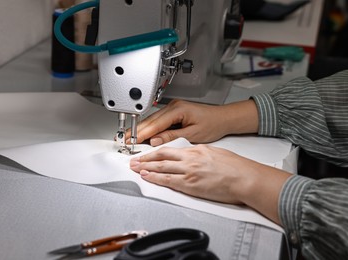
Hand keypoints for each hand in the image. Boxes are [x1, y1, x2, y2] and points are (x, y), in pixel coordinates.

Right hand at [127, 99, 258, 145]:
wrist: (223, 118)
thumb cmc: (213, 124)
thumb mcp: (193, 133)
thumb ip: (172, 136)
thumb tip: (155, 141)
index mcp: (178, 110)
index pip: (155, 124)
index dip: (142, 133)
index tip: (132, 140)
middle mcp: (173, 106)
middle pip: (150, 120)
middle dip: (136, 130)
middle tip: (124, 139)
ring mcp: (173, 108)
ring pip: (152, 120)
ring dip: (141, 129)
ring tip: (129, 137)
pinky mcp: (173, 112)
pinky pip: (158, 120)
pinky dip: (149, 127)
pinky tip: (142, 133)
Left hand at [130, 144, 290, 223]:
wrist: (244, 177)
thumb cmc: (235, 166)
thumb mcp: (214, 152)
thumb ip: (199, 154)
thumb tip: (189, 156)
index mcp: (195, 150)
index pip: (169, 149)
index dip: (155, 151)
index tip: (147, 154)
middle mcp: (189, 159)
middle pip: (161, 156)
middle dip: (145, 158)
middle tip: (133, 160)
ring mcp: (189, 171)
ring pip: (161, 167)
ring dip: (145, 168)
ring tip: (135, 168)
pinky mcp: (190, 185)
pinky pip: (168, 180)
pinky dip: (155, 178)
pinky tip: (147, 177)